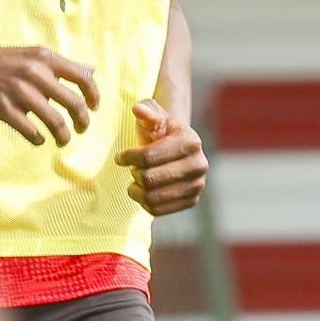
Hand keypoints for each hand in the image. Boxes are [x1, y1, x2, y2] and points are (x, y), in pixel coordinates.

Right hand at [0, 45, 99, 146]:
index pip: (82, 77)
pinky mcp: (3, 108)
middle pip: (74, 103)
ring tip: (62, 140)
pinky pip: (31, 131)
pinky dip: (38, 139)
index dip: (94, 95)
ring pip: (55, 121)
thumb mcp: (29, 56)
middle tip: (82, 129)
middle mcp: (34, 72)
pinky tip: (37, 139)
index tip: (94, 107)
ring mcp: (19, 91)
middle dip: (83, 121)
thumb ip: (60, 65)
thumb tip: (91, 69)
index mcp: (43, 58)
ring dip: (64, 135)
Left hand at [116, 100, 208, 215]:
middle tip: (132, 169)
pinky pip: (158, 210)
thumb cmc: (159, 131)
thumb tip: (138, 109)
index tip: (119, 157)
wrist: (176, 149)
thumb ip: (146, 111)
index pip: (148, 156)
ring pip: (153, 197)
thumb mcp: (153, 117)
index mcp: (191, 141)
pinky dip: (144, 203)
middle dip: (134, 173)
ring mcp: (198, 185)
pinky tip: (143, 191)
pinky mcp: (192, 201)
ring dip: (136, 190)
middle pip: (150, 179)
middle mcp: (199, 164)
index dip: (128, 157)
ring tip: (135, 180)